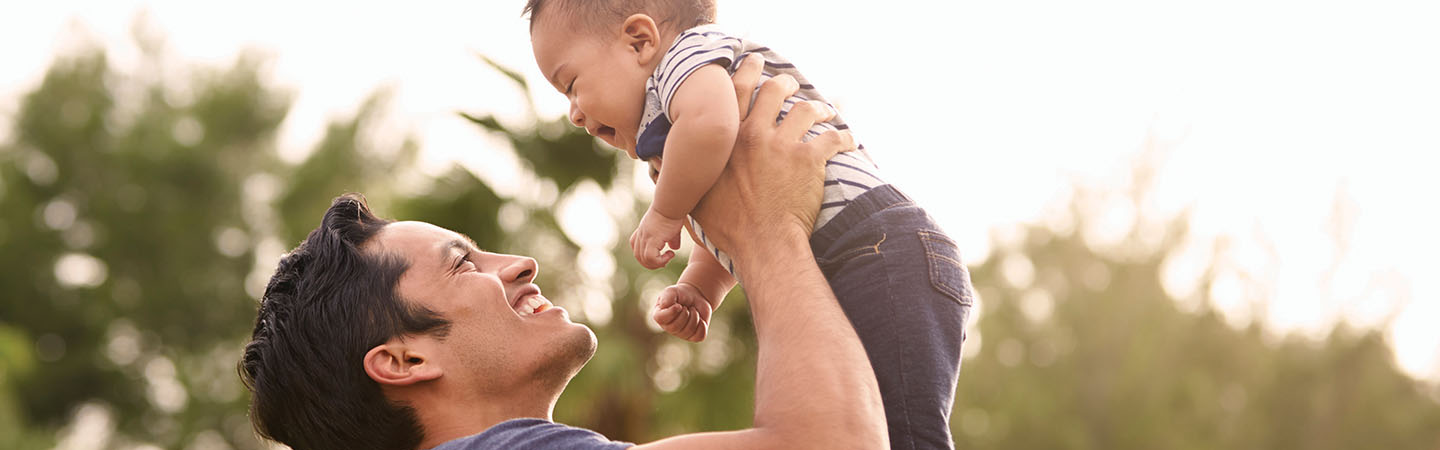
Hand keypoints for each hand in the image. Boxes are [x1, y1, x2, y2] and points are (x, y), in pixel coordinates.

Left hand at [630, 206, 683, 268]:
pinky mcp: (652, 239)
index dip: (644, 254)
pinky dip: (660, 261)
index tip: (657, 256)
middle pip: (638, 256)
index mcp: (643, 229)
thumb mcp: (670, 227)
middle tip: (663, 262)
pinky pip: (651, 258)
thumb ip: (671, 239)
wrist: (671, 203)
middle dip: (649, 263)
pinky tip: (671, 254)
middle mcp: (642, 234)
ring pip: (644, 259)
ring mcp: (645, 237)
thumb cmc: (673, 212)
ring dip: (656, 263)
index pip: (635, 246)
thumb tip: (674, 248)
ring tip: (668, 258)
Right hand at [652, 283, 713, 341]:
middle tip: (687, 307)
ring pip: (688, 331)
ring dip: (694, 317)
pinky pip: (699, 336)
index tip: (679, 305)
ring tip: (693, 310)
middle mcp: (668, 327)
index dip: (671, 312)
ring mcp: (681, 333)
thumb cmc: (681, 294)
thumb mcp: (672, 291)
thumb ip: (666, 297)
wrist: (696, 296)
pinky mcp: (694, 336)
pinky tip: (701, 320)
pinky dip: (702, 327)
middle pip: (675, 327)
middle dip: (685, 314)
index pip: (660, 319)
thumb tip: (665, 305)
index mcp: (660, 316)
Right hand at [690, 56, 854, 259]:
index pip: (736, 93)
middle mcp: (754, 134)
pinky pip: (832, 138)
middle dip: (784, 82)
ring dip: (817, 107)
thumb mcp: (693, 197)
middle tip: (790, 83)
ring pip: (805, 109)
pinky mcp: (809, 158)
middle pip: (773, 90)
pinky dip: (844, 138)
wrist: (762, 244)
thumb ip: (679, 176)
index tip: (753, 64)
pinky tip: (849, 142)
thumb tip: (657, 164)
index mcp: (727, 140)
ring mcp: (782, 144)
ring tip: (825, 110)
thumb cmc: (728, 227)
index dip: (746, 73)